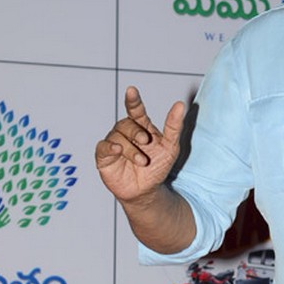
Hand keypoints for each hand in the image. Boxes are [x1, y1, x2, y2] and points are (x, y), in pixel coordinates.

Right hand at [95, 87, 185, 206]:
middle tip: (146, 142)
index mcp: (140, 126)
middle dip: (136, 131)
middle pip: (126, 123)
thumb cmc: (157, 167)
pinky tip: (118, 150)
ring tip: (142, 161)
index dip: (133, 100)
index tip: (132, 91)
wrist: (147, 192)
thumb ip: (174, 126)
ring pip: (117, 137)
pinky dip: (110, 147)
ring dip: (131, 149)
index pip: (135, 109)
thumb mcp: (171, 147)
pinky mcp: (104, 157)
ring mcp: (114, 143)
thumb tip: (180, 105)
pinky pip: (103, 147)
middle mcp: (125, 133)